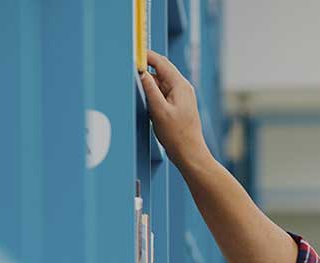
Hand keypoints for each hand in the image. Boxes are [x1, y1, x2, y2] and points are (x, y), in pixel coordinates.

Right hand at [138, 50, 208, 169]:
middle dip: (146, 69)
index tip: (133, 53)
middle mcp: (183, 87)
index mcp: (180, 85)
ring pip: (161, 82)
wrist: (190, 153)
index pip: (161, 62)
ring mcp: (181, 96)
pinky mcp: (178, 104)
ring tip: (139, 92)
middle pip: (161, 70)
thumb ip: (150, 89)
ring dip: (149, 83)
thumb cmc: (177, 135)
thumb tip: (141, 72)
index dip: (146, 55)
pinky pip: (163, 92)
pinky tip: (147, 102)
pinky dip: (154, 93)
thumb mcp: (158, 110)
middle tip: (130, 71)